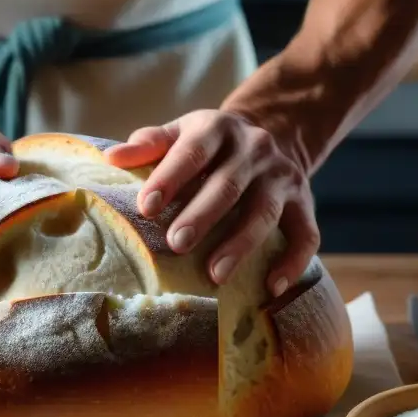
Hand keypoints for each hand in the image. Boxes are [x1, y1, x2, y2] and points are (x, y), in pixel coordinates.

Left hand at [103, 110, 317, 296]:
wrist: (273, 132)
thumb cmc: (208, 145)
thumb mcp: (180, 133)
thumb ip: (149, 145)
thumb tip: (111, 158)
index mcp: (217, 128)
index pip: (193, 152)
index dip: (170, 178)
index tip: (146, 207)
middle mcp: (255, 149)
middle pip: (228, 185)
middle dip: (202, 216)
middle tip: (176, 244)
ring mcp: (283, 177)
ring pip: (264, 211)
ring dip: (240, 243)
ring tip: (215, 274)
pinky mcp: (305, 203)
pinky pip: (306, 234)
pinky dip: (293, 262)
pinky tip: (271, 288)